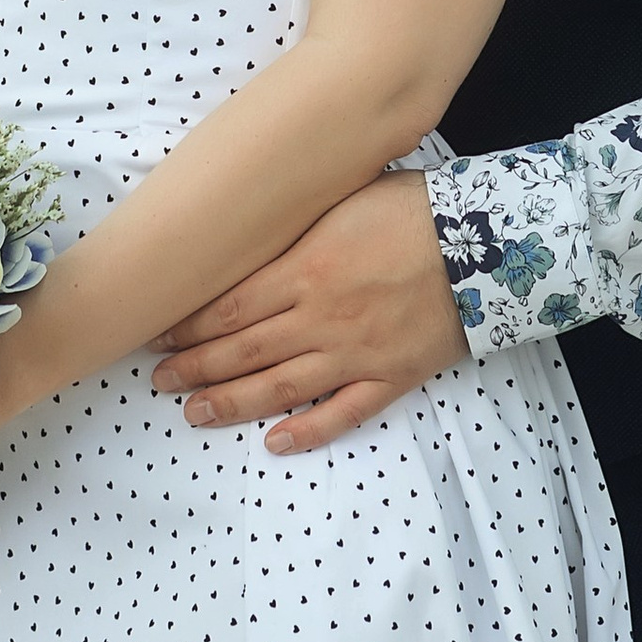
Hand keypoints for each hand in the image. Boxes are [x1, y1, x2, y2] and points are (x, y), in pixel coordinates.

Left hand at [148, 172, 466, 451]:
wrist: (486, 244)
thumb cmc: (413, 207)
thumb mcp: (343, 197)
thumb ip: (296, 222)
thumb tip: (252, 223)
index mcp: (304, 270)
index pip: (228, 306)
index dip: (187, 325)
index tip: (156, 333)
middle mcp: (321, 318)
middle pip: (241, 350)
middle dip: (194, 367)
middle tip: (158, 381)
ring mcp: (355, 353)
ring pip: (280, 387)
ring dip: (232, 403)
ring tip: (193, 414)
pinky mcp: (391, 377)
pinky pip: (343, 413)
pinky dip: (308, 431)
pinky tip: (275, 443)